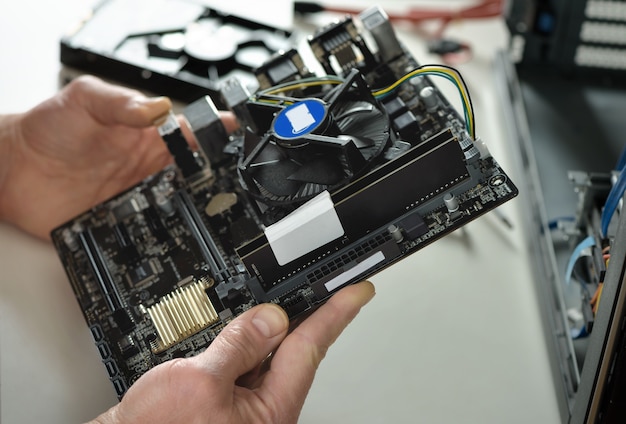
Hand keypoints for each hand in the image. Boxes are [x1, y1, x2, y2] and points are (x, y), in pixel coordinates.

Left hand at [0, 75, 234, 239]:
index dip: (217, 135)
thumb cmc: (46, 128)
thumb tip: (157, 108)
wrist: (12, 169)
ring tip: (202, 209)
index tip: (234, 138)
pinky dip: (161, 232)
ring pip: (179, 205)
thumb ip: (120, 103)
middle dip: (214, 179)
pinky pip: (149, 229)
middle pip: (195, 175)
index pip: (192, 134)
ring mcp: (138, 196)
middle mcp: (149, 167)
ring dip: (191, 208)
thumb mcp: (84, 100)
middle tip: (223, 182)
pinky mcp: (122, 221)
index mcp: (148, 136)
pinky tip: (168, 232)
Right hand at [90, 280, 374, 423]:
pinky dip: (239, 343)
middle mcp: (262, 413)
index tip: (357, 290)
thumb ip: (239, 345)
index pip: (311, 348)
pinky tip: (231, 331)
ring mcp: (241, 410)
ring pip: (263, 357)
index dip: (337, 313)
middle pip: (291, 353)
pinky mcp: (220, 406)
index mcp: (270, 411)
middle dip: (300, 317)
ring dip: (263, 329)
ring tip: (262, 306)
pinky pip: (241, 366)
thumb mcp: (199, 381)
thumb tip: (270, 320)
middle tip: (319, 285)